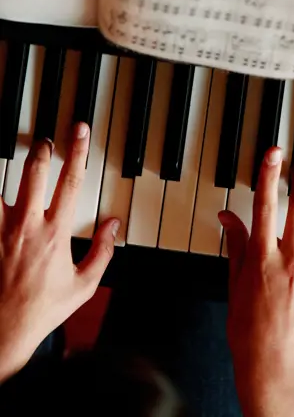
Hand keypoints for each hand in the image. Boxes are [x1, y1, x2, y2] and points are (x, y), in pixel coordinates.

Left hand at [0, 123, 118, 381]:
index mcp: (56, 232)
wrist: (4, 331)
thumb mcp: (84, 285)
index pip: (71, 181)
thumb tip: (114, 225)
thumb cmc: (43, 309)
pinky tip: (0, 187)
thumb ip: (102, 251)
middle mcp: (27, 225)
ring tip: (19, 158)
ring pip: (3, 183)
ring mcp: (1, 229)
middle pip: (34, 171)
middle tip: (46, 141)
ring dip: (12, 168)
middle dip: (42, 150)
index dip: (78, 151)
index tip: (79, 132)